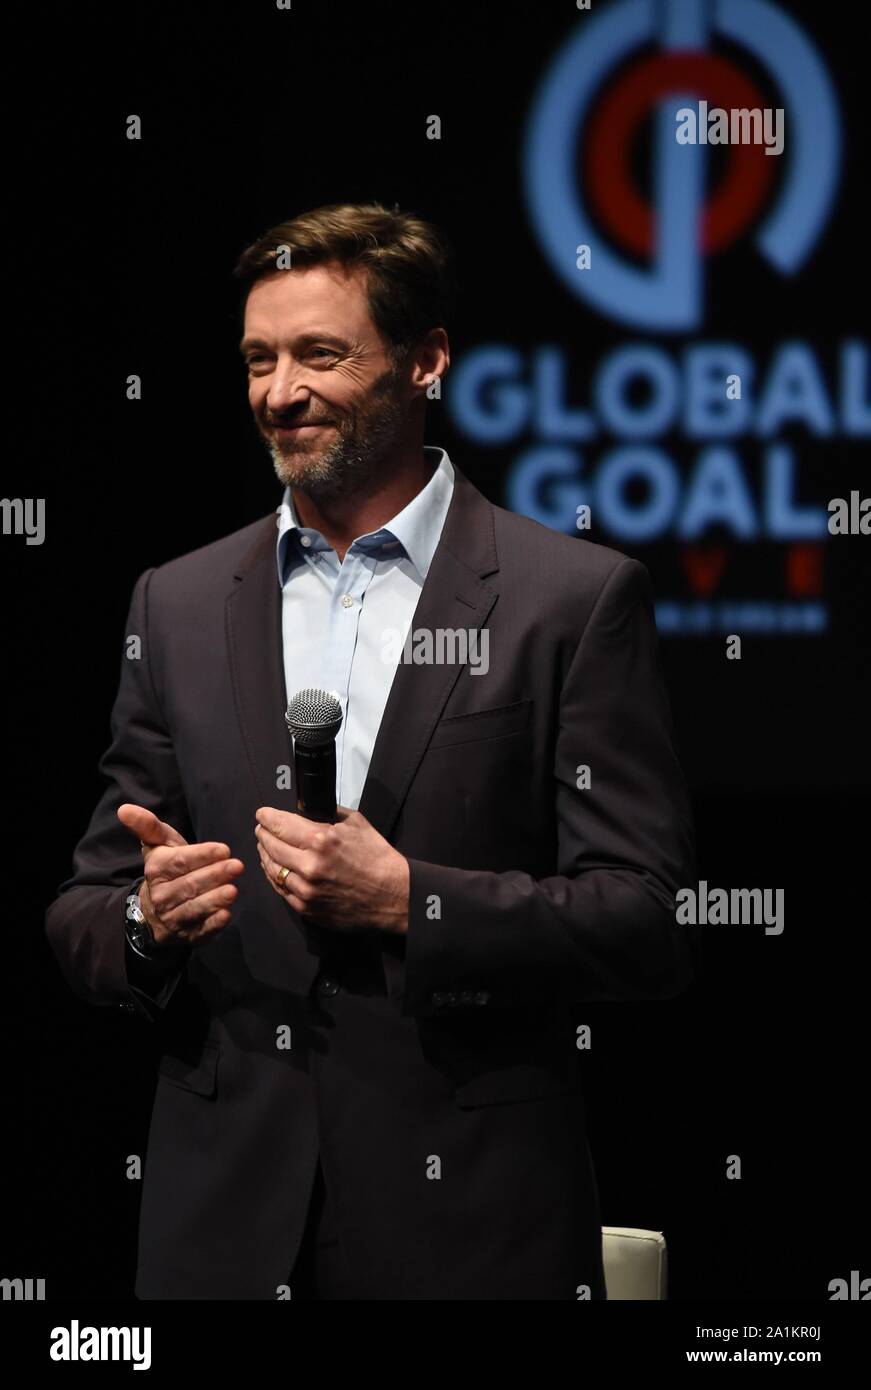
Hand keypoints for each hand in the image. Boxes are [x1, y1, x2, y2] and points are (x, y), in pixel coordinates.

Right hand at [117, 803, 244, 949]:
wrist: (155, 910)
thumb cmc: (167, 868)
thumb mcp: (158, 845)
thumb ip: (147, 825)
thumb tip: (124, 808)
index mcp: (156, 869)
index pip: (180, 861)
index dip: (202, 855)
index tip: (224, 849)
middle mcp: (162, 895)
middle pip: (190, 884)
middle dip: (215, 875)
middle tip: (237, 866)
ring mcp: (173, 917)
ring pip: (194, 908)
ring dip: (214, 900)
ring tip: (233, 891)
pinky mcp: (187, 935)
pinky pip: (199, 931)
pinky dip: (212, 925)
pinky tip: (226, 916)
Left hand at [255, 805, 408, 934]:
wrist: (393, 896)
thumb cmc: (378, 859)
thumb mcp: (357, 823)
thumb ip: (329, 814)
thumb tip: (307, 810)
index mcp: (322, 840)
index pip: (280, 825)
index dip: (266, 817)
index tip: (262, 814)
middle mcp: (310, 865)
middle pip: (271, 845)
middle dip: (263, 834)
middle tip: (261, 829)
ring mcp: (307, 890)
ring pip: (272, 869)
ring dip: (265, 855)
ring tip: (264, 847)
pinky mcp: (307, 908)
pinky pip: (281, 890)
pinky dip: (274, 877)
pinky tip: (275, 869)